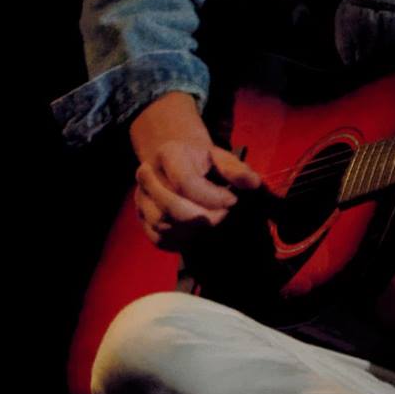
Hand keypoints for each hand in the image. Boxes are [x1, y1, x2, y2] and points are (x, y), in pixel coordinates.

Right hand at [127, 92, 264, 250]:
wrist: (179, 165)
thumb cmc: (205, 163)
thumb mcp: (223, 158)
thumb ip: (237, 170)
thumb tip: (253, 183)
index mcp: (168, 154)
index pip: (185, 183)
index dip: (212, 198)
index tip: (232, 200)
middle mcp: (147, 175)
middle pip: (171, 207)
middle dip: (204, 217)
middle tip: (224, 214)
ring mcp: (141, 198)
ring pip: (164, 225)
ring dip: (194, 230)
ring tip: (213, 220)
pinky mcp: (143, 219)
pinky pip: (160, 238)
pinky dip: (183, 240)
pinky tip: (199, 231)